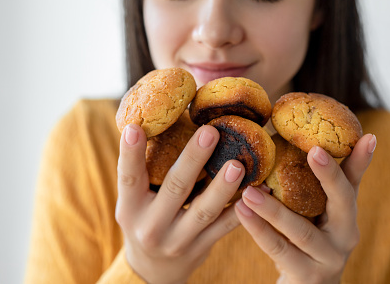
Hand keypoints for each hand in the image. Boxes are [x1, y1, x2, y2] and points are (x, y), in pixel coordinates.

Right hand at [116, 123, 244, 283]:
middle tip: (210, 132)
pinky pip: (225, 227)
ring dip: (222, 188)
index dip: (130, 153)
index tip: (136, 127)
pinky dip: (243, 208)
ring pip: (204, 211)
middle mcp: (152, 225)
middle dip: (193, 160)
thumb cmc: (145, 219)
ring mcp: (178, 240)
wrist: (154, 270)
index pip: (128, 177)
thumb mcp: (136, 200)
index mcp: (130, 207)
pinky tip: (260, 190)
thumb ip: (146, 169)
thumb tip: (160, 120)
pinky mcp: (201, 247)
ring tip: (238, 165)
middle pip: (175, 188)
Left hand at [235, 134, 376, 283]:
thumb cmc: (308, 236)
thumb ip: (317, 181)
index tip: (366, 136)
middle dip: (329, 175)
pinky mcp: (306, 275)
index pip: (355, 182)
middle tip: (313, 150)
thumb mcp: (316, 211)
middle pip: (342, 202)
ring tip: (249, 190)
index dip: (360, 160)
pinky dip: (259, 230)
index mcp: (347, 214)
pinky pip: (279, 250)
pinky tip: (241, 211)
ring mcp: (328, 258)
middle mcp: (346, 235)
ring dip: (273, 209)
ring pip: (301, 230)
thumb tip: (309, 136)